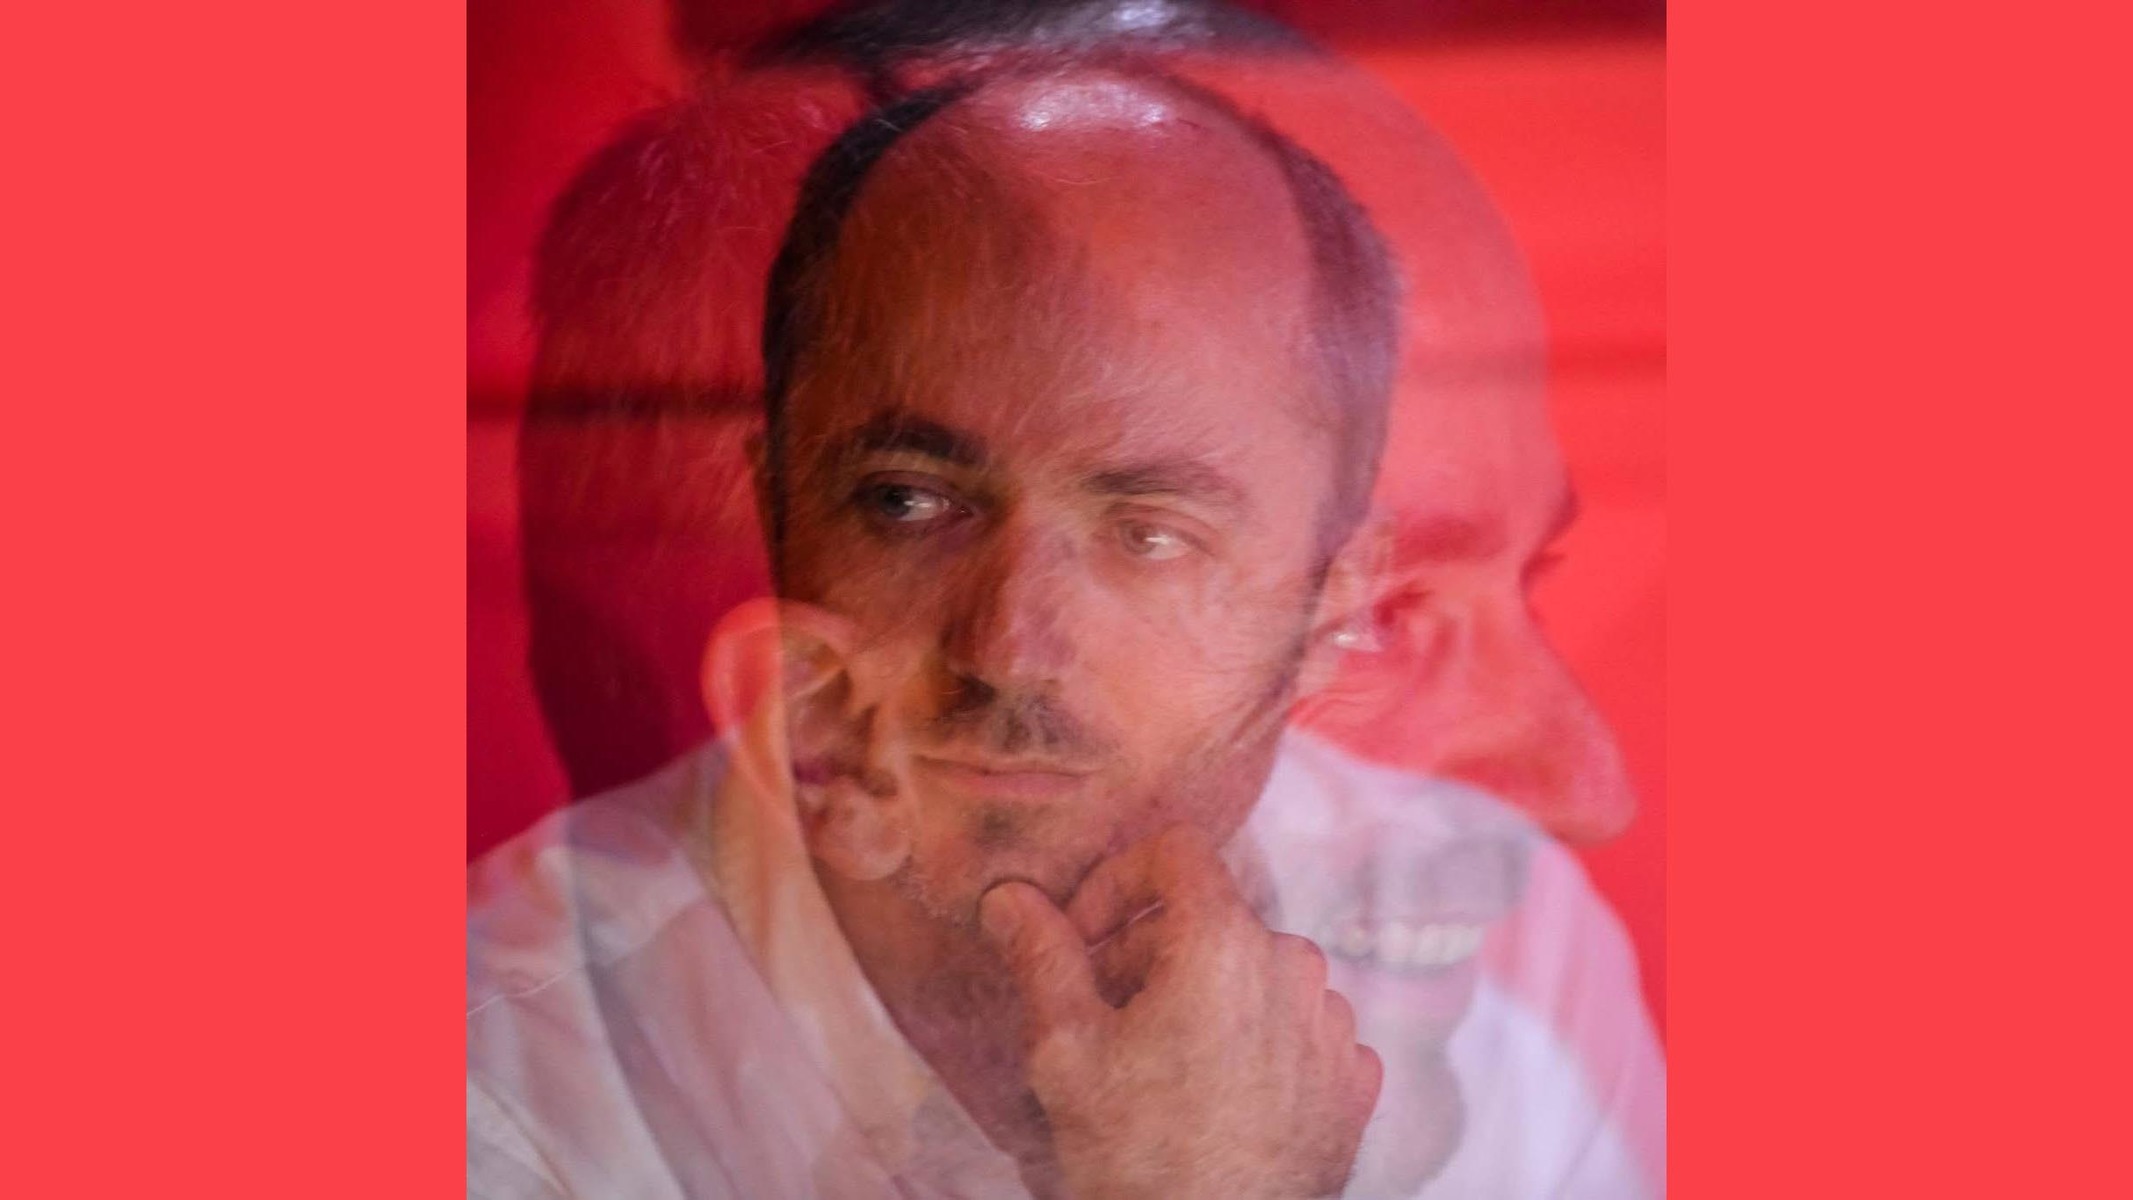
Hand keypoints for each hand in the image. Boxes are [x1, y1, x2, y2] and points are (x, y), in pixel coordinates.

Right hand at [979, 825, 1381, 1199]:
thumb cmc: (1136, 1156)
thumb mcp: (1065, 1048)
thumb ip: (1042, 954)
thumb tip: (1009, 897)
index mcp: (1224, 942)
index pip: (1175, 851)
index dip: (1117, 882)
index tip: (1085, 938)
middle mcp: (1294, 967)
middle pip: (1212, 918)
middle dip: (1150, 952)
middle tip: (1105, 1017)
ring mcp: (1333, 1026)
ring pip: (1258, 973)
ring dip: (1206, 997)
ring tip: (1162, 1065)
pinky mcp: (1354, 1079)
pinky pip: (1300, 1027)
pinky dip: (1258, 1042)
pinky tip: (1218, 1094)